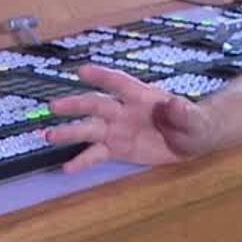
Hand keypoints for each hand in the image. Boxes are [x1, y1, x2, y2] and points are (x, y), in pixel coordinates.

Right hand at [44, 64, 220, 174]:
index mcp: (141, 96)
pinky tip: (66, 168)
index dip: (102, 77)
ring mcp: (117, 130)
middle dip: (76, 105)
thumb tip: (174, 103)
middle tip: (54, 107)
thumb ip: (183, 112)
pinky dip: (81, 161)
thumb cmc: (193, 123)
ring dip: (69, 132)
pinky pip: (96, 155)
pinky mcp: (116, 149)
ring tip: (48, 135)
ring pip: (89, 129)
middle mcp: (123, 110)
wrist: (193, 140)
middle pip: (96, 105)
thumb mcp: (193, 119)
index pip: (119, 83)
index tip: (82, 72)